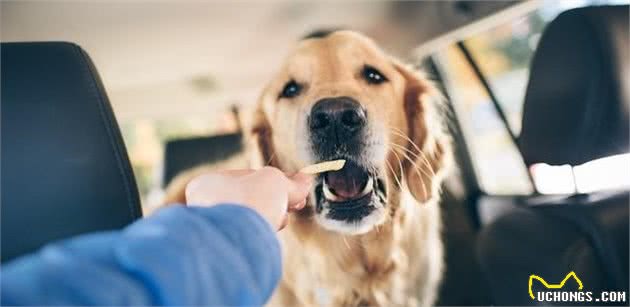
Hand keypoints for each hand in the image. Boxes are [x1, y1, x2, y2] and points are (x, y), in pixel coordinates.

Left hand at [185, 167, 311, 229]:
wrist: (234, 241)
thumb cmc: (248, 201)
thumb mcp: (275, 182)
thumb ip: (291, 182)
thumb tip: (306, 180)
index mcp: (210, 183)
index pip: (248, 178)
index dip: (275, 181)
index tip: (297, 187)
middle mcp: (207, 207)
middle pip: (251, 200)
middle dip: (277, 201)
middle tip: (298, 204)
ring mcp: (216, 230)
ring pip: (253, 221)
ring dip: (272, 218)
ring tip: (279, 219)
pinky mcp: (226, 251)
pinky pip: (252, 239)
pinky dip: (265, 235)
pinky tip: (269, 235)